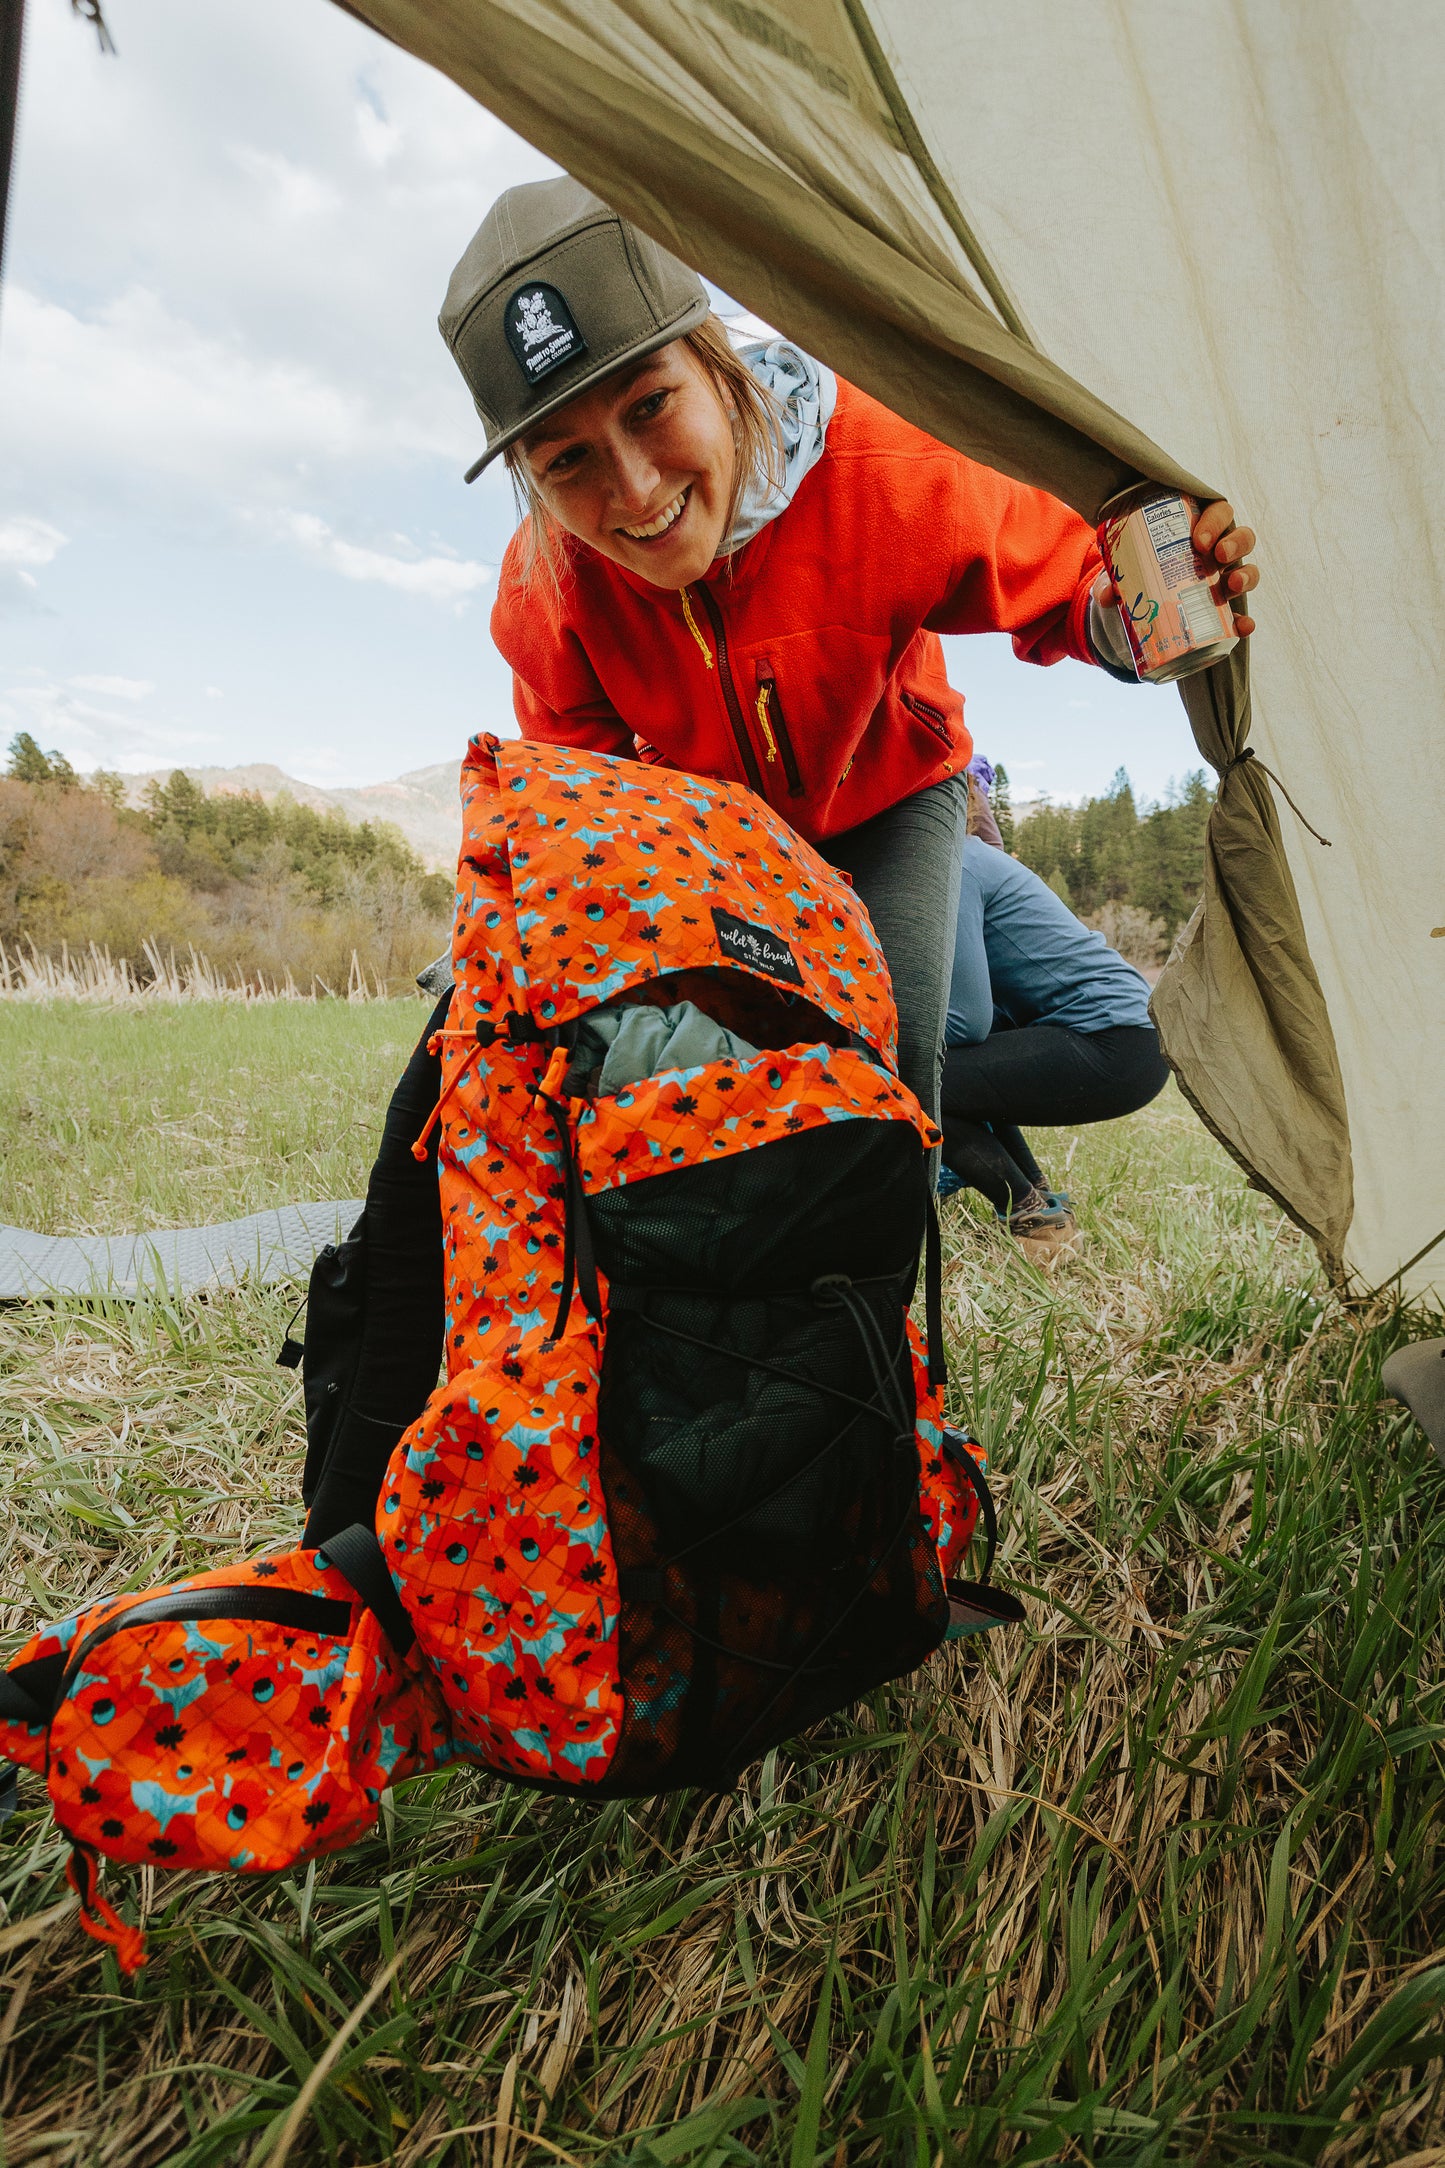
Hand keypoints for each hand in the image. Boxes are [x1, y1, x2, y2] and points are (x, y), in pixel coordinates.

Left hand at [1098, 496, 1260, 636]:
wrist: (1142, 608)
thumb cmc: (1139, 574)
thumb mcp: (1124, 573)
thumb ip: (1113, 580)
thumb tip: (1107, 595)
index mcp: (1198, 531)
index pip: (1218, 514)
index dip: (1215, 521)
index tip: (1198, 538)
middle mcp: (1219, 553)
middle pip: (1242, 538)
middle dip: (1235, 543)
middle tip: (1216, 554)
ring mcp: (1226, 580)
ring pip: (1249, 570)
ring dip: (1245, 576)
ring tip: (1230, 585)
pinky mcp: (1226, 612)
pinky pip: (1242, 615)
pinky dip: (1245, 622)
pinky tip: (1243, 627)